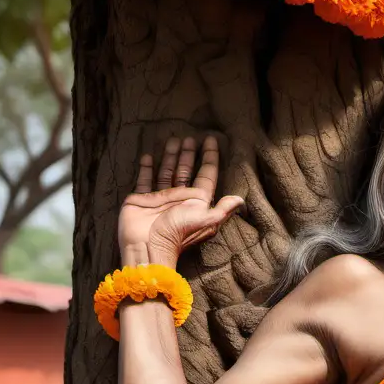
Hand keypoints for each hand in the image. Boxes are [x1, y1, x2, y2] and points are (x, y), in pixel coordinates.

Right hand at [118, 135, 243, 267]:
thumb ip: (223, 210)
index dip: (210, 158)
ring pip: (167, 172)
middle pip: (185, 171)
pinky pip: (145, 180)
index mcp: (196, 201)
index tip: (211, 140)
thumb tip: (241, 200)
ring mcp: (161, 198)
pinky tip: (148, 156)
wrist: (148, 246)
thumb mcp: (206, 220)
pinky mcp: (142, 199)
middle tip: (190, 138)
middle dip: (189, 155)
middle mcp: (180, 197)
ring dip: (170, 157)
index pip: (206, 174)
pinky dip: (146, 168)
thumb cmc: (178, 233)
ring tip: (172, 140)